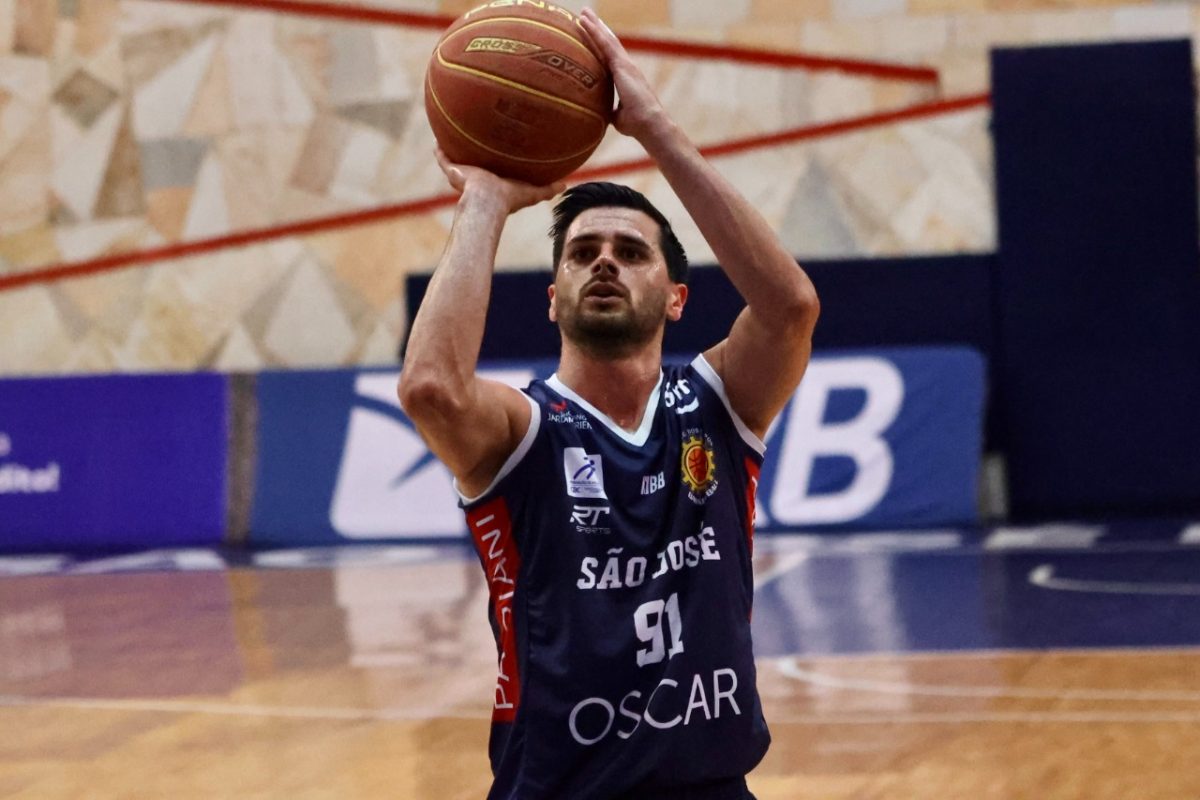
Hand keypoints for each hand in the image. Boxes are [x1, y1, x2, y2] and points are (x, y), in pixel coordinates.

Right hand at [436, 149, 564, 212]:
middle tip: (476, 140)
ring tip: (452, 135)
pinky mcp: (453, 172)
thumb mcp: (532, 192)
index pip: (492, 171)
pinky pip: (443, 158)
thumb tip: (565, 185)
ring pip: (456, 161)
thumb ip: (547, 189)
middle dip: (473, 154)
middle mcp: (476, 179)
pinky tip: (437, 139)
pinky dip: (439, 150)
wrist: (489, 200)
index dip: (495, 163)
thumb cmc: (510, 199)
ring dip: (454, 150)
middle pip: (473, 165)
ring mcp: (463, 175)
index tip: (498, 152)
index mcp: (493, 183)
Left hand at [579, 8, 669, 143]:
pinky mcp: (622, 65)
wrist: (649, 124)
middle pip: (608, 43)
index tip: (591, 35)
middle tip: (586, 15)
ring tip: (584, 12)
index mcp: (624, 77)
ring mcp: (625, 64)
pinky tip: (585, 21)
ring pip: (607, 39)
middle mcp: (626, 67)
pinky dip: (594, 31)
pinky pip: (605, 44)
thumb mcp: (618, 117)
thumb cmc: (636, 124)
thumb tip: (600, 114)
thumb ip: (609, 111)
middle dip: (598, 29)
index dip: (600, 45)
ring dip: (595, 25)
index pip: (609, 57)